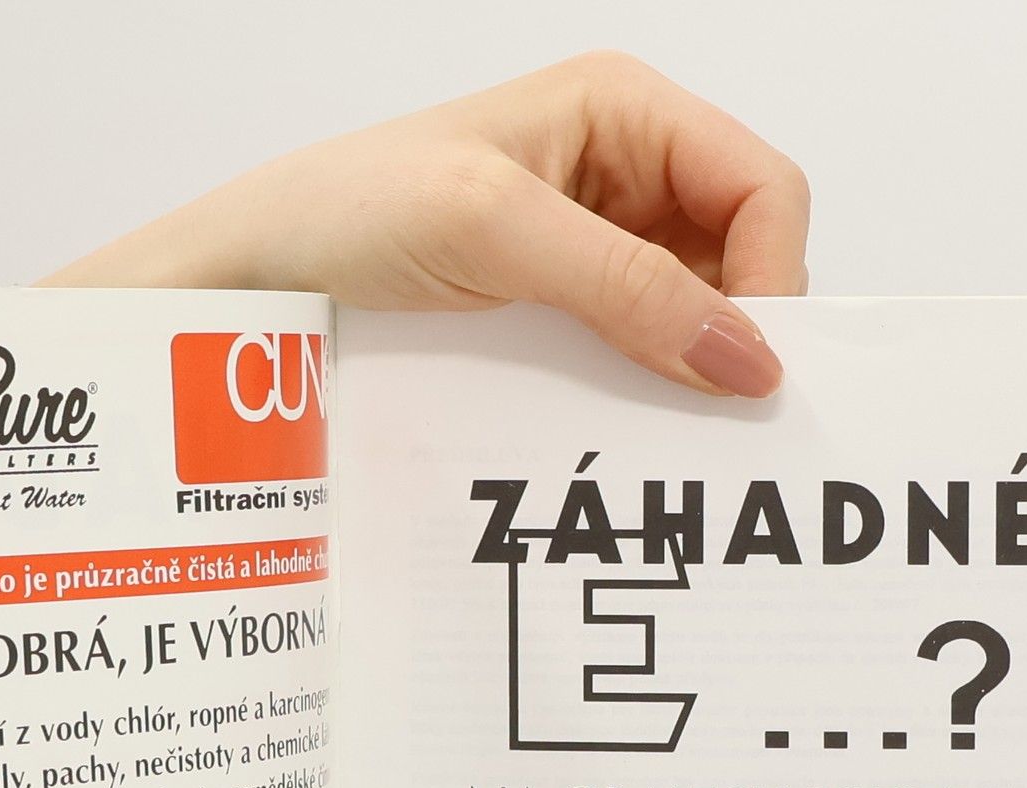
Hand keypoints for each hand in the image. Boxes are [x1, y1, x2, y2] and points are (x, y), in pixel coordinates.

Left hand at [53, 51, 809, 397]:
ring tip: (664, 436)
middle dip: (737, 333)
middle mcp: (623, 175)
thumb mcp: (498, 231)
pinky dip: (640, 396)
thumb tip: (746, 358)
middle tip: (717, 420)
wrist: (252, 281)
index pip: (762, 188)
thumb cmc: (348, 212)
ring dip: (686, 375)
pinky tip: (619, 431)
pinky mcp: (559, 317)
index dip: (774, 277)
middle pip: (741, 257)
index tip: (750, 369)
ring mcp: (592, 250)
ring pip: (692, 319)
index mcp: (624, 111)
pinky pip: (633, 358)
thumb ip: (629, 288)